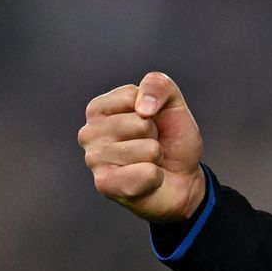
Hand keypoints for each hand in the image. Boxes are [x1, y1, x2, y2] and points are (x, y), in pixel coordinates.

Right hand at [78, 71, 206, 222]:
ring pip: (147, 149)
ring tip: (148, 162)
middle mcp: (89, 133)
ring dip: (156, 157)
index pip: (132, 95)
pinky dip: (155, 177)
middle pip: (140, 123)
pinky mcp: (104, 185)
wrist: (182, 178)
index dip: (153, 108)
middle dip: (155, 135)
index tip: (151, 121)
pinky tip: (146, 181)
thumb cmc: (170, 139)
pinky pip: (147, 173)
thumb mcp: (171, 103)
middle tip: (151, 145)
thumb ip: (158, 85)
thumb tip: (143, 108)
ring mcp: (93, 160)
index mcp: (99, 109)